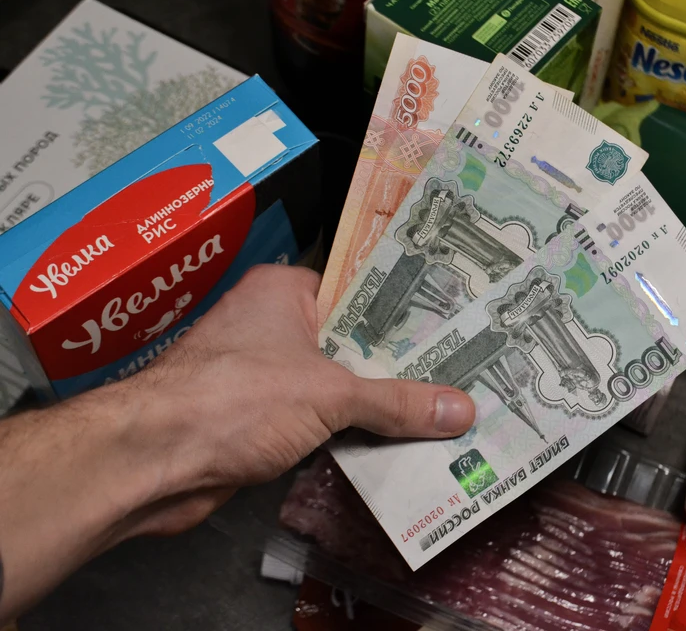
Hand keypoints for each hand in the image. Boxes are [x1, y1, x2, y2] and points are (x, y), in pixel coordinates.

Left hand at [120, 263, 475, 535]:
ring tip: (443, 415)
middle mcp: (273, 326)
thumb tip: (461, 409)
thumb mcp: (330, 394)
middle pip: (353, 345)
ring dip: (377, 408)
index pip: (361, 293)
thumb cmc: (235, 399)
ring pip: (337, 388)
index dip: (409, 313)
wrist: (153, 462)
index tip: (456, 330)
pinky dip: (349, 436)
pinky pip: (318, 422)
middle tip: (462, 378)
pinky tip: (396, 448)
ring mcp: (263, 375)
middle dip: (400, 369)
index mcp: (286, 293)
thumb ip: (396, 402)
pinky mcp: (258, 420)